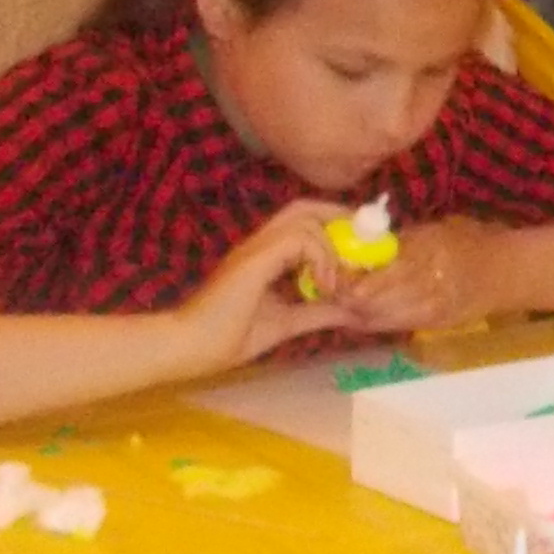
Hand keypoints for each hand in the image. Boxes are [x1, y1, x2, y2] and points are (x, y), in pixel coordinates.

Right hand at [178, 200, 349, 370]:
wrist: (192, 347)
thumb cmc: (230, 337)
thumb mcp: (288, 322)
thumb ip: (318, 312)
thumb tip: (352, 310)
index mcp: (266, 255)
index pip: (305, 221)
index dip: (335, 227)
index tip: (360, 252)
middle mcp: (260, 243)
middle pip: (305, 206)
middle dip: (339, 218)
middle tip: (362, 247)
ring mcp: (255, 248)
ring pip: (306, 219)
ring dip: (331, 249)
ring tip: (335, 284)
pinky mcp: (255, 258)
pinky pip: (299, 239)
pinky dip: (321, 258)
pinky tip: (324, 286)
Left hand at [333, 220, 515, 334]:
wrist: (507, 272)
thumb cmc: (470, 241)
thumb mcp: (432, 230)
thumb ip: (396, 243)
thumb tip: (357, 247)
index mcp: (422, 257)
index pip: (369, 280)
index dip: (344, 282)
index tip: (332, 274)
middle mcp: (424, 288)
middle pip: (367, 305)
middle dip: (344, 300)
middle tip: (331, 291)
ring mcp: (428, 311)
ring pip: (376, 320)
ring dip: (354, 313)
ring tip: (342, 304)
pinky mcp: (431, 325)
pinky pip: (392, 326)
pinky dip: (373, 321)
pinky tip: (363, 314)